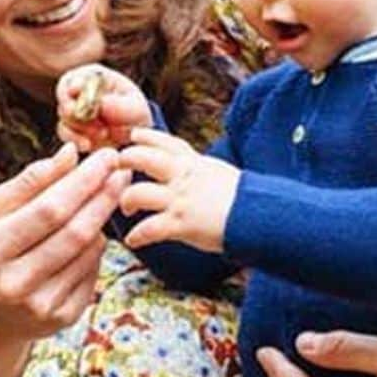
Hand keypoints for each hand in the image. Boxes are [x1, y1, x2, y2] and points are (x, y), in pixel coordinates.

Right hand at [0, 144, 126, 344]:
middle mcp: (15, 281)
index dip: (83, 181)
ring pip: (89, 253)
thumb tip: (71, 153)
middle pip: (75, 232)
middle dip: (103, 197)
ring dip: (101, 223)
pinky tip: (90, 239)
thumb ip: (32, 181)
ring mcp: (40, 305)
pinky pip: (93, 274)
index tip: (106, 157)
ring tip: (101, 202)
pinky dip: (96, 251)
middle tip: (121, 172)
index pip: (49, 209)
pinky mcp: (62, 319)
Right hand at [55, 64, 148, 152]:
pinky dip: (75, 140)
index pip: (75, 78)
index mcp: (94, 78)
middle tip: (91, 121)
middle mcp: (78, 92)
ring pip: (64, 117)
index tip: (76, 93)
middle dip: (76, 112)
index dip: (73, 86)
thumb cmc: (136, 114)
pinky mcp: (71, 128)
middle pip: (64, 98)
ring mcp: (72, 110)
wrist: (135, 136)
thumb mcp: (136, 108)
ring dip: (80, 128)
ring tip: (103, 134)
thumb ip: (120, 104)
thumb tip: (101, 103)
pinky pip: (64, 133)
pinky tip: (88, 145)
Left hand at [117, 128, 237, 251]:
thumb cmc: (240, 198)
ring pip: (137, 193)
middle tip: (114, 170)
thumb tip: (176, 161)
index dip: (143, 137)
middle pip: (141, 158)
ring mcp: (180, 200)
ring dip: (126, 201)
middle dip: (123, 161)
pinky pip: (149, 229)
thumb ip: (192, 166)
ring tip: (127, 209)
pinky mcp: (181, 224)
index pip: (163, 141)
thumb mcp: (215, 171)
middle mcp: (182, 176)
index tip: (131, 136)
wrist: (263, 217)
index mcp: (192, 162)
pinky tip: (132, 240)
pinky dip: (136, 236)